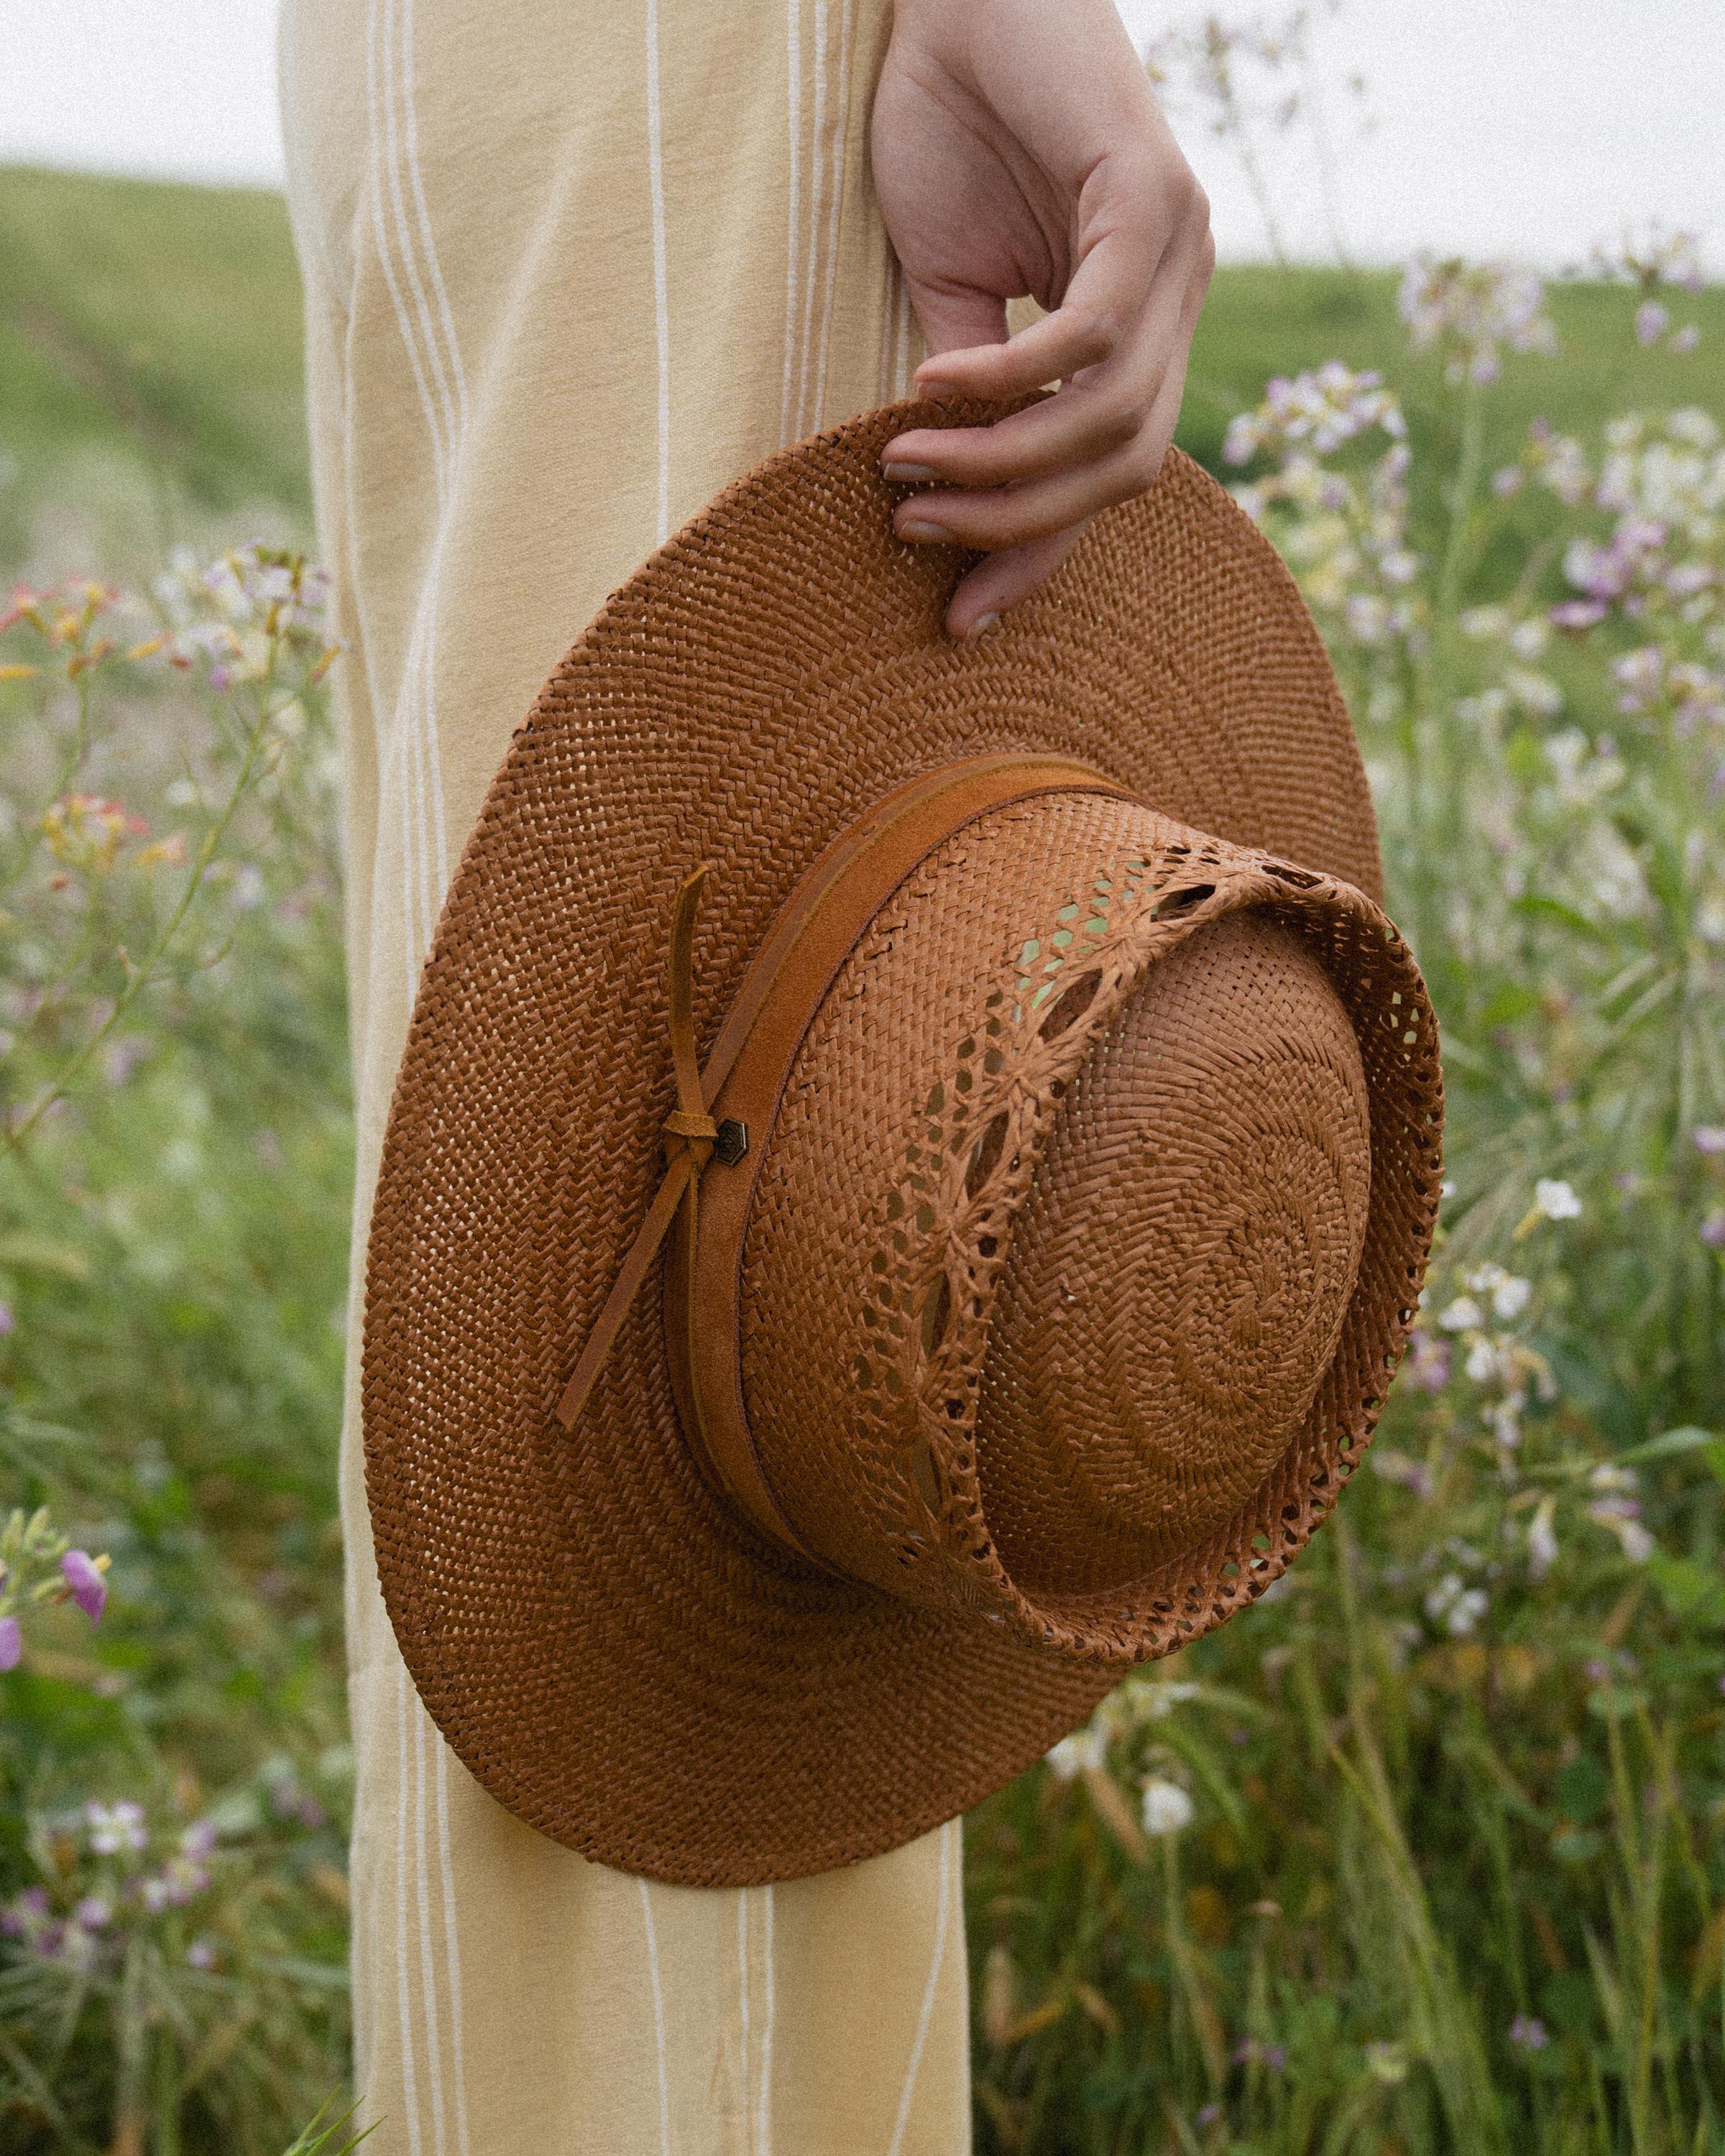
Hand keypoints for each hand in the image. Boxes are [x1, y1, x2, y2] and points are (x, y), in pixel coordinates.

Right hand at [871, 0, 1213, 637]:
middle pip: (1125, 467)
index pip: (1111, 473)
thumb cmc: (949, 125)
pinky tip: (934, 387)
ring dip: (1002, 463)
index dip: (1038, 554)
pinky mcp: (1152, 195)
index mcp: (1146, 324)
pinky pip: (1090, 333)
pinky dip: (1009, 379)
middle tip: (917, 528)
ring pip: (1113, 417)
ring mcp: (1181, 247)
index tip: (961, 616)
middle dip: (1019, 524)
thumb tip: (947, 496)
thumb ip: (973, 392)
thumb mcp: (950, 288)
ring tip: (908, 464)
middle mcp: (1182, 294)